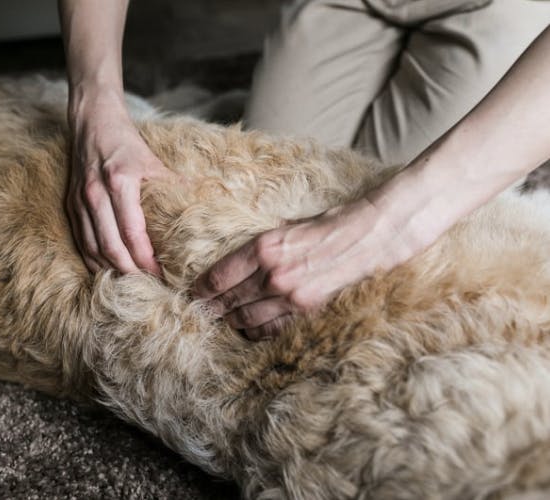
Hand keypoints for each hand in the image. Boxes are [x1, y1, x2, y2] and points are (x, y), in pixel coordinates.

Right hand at [67, 86, 172, 274]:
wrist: (93, 122)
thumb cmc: (126, 142)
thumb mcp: (153, 160)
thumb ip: (173, 186)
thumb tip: (201, 209)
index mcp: (119, 183)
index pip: (132, 234)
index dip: (146, 260)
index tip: (162, 275)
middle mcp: (95, 195)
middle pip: (111, 248)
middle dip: (131, 273)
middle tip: (149, 288)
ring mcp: (79, 202)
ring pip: (92, 249)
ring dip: (112, 271)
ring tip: (132, 286)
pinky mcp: (71, 206)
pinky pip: (81, 242)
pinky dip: (94, 261)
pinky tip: (108, 271)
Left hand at [193, 197, 415, 339]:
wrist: (370, 235)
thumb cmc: (329, 223)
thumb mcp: (287, 224)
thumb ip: (262, 245)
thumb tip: (241, 258)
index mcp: (264, 246)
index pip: (220, 275)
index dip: (202, 288)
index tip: (194, 292)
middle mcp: (273, 273)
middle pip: (228, 300)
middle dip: (211, 308)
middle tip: (200, 312)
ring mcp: (290, 295)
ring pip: (246, 319)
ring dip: (230, 322)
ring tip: (221, 321)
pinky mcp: (307, 310)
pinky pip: (272, 329)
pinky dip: (256, 332)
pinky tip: (248, 329)